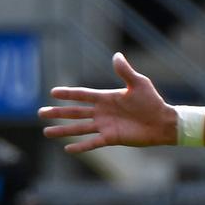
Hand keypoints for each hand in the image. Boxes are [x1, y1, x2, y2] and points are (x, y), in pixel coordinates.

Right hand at [38, 53, 176, 152]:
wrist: (164, 122)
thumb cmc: (153, 102)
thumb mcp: (139, 83)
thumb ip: (125, 71)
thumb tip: (116, 55)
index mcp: (106, 98)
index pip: (82, 95)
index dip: (68, 94)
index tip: (52, 93)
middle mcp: (102, 112)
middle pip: (75, 112)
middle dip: (58, 112)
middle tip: (40, 113)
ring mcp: (105, 125)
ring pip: (79, 128)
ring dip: (63, 130)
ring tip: (47, 132)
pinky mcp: (112, 138)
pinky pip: (93, 142)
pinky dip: (81, 146)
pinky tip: (68, 149)